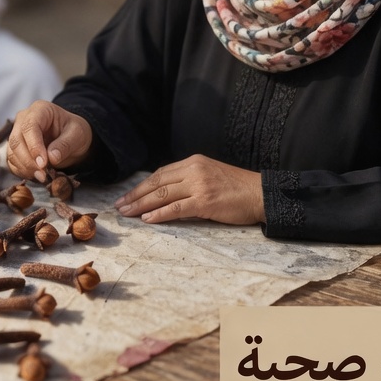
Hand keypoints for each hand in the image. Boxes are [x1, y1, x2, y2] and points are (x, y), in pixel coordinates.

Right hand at [7, 100, 92, 182]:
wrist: (71, 138)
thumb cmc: (74, 131)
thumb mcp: (78, 134)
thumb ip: (65, 144)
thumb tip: (51, 157)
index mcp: (40, 110)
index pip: (29, 126)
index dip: (34, 146)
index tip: (44, 164)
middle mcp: (23, 119)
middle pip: (16, 140)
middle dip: (28, 161)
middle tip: (43, 175)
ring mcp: (16, 133)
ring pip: (12, 153)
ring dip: (25, 168)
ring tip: (43, 177)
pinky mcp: (15, 149)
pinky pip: (12, 162)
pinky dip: (22, 172)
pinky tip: (36, 176)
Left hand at [115, 154, 263, 224]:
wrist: (261, 194)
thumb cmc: (237, 188)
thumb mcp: (210, 175)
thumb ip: (189, 180)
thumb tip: (165, 193)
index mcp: (193, 162)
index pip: (160, 173)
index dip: (142, 186)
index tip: (128, 195)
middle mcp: (194, 170)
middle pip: (157, 183)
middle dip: (135, 195)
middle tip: (119, 206)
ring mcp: (199, 185)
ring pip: (162, 195)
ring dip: (141, 205)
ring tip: (127, 213)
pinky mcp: (205, 201)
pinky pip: (176, 208)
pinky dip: (159, 214)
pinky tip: (147, 219)